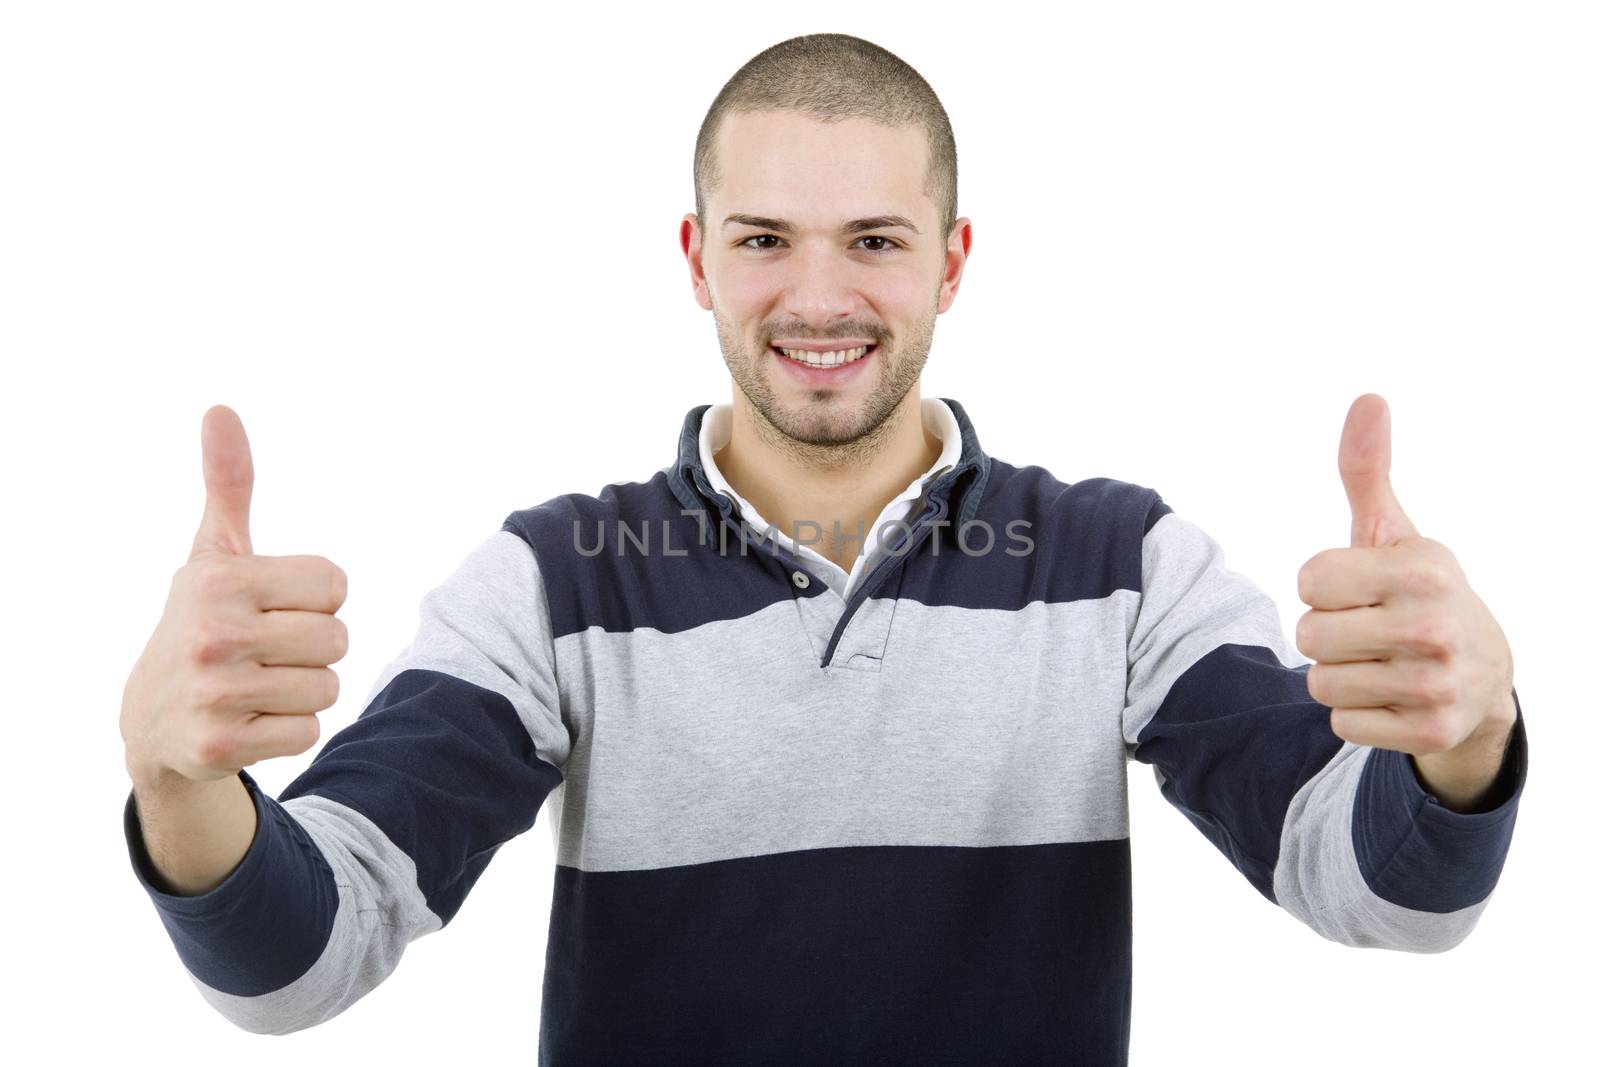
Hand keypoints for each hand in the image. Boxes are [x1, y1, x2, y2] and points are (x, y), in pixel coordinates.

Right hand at [119, 405, 349, 786]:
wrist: (152, 720)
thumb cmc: (203, 621)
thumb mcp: (213, 553)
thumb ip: (229, 484)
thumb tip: (221, 409)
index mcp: (221, 580)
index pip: (336, 584)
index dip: (316, 598)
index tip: (272, 607)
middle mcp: (212, 634)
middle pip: (337, 638)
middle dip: (313, 648)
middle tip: (264, 652)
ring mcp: (213, 694)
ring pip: (327, 687)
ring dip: (303, 691)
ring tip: (256, 686)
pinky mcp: (220, 746)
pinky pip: (308, 731)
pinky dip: (288, 731)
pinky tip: (248, 721)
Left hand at [1293, 395, 1515, 804]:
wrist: (1483, 674)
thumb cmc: (1417, 591)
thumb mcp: (1393, 531)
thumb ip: (1367, 470)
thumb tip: (1367, 398)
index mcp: (1426, 568)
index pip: (1309, 581)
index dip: (1323, 585)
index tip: (1361, 587)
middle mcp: (1437, 625)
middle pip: (1309, 636)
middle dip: (1326, 633)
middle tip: (1369, 629)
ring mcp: (1438, 683)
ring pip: (1320, 684)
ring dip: (1339, 676)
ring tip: (1381, 662)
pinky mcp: (1430, 731)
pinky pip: (1341, 724)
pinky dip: (1357, 715)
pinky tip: (1392, 697)